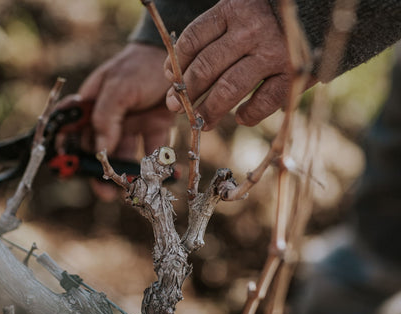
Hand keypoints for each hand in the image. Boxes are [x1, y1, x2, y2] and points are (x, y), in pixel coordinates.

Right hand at [60, 43, 173, 200]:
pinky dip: (157, 166)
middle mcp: (110, 118)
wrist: (177, 59)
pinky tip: (161, 178)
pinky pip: (153, 151)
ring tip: (132, 190)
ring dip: (127, 174)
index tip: (69, 171)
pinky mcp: (154, 128)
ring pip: (125, 156)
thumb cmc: (139, 66)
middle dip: (100, 172)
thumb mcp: (119, 87)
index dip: (67, 151)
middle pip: (98, 150)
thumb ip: (106, 116)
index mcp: (92, 105)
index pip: (72, 131)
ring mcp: (132, 124)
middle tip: (106, 192)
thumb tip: (100, 149)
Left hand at [164, 0, 313, 128]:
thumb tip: (178, 70)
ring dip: (210, 109)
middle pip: (206, 67)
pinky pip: (264, 101)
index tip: (171, 79)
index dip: (177, 63)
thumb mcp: (241, 8)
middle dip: (186, 91)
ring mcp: (272, 52)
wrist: (322, 8)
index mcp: (233, 8)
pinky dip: (249, 114)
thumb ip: (217, 31)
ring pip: (229, 88)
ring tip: (200, 121)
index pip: (193, 39)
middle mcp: (250, 30)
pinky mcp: (293, 72)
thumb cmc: (272, 12)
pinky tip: (240, 118)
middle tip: (176, 106)